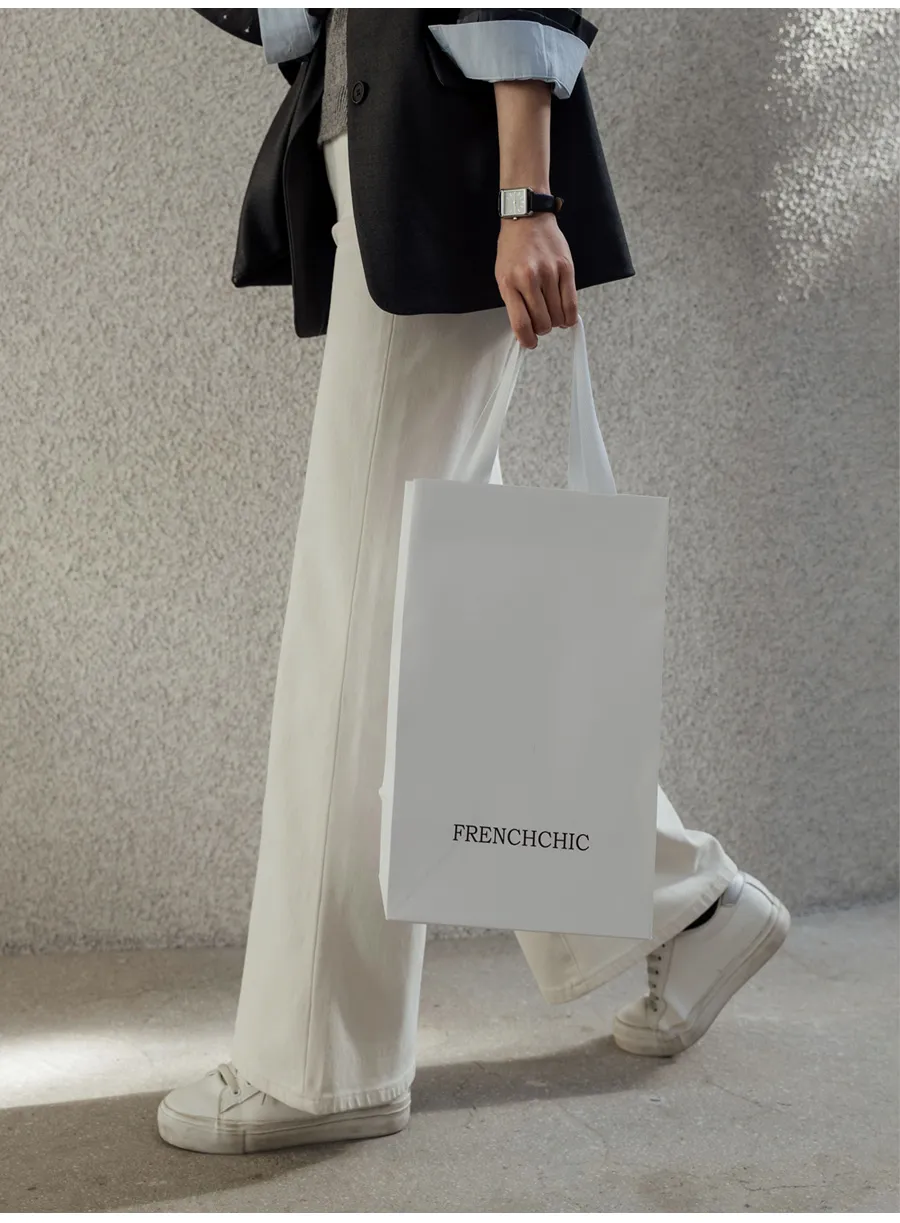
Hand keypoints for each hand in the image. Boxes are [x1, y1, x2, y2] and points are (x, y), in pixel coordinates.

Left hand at [495, 212, 577, 348]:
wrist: (527, 218)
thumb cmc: (513, 248)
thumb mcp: (503, 275)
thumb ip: (513, 301)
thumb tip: (525, 328)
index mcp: (509, 283)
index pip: (521, 323)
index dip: (527, 340)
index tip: (530, 343)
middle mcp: (529, 279)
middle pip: (542, 322)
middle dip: (542, 329)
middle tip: (541, 324)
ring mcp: (549, 273)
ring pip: (558, 316)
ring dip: (556, 322)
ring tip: (552, 315)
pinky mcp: (566, 268)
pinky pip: (572, 303)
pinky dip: (569, 316)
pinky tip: (565, 316)